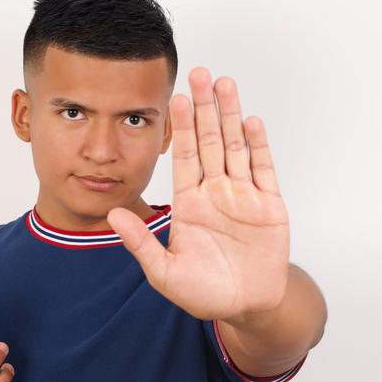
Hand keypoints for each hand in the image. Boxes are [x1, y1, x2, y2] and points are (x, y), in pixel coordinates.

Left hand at [108, 67, 289, 320]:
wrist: (245, 308)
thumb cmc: (203, 293)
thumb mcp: (164, 273)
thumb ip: (141, 244)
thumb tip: (112, 215)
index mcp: (188, 204)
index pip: (182, 157)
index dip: (179, 127)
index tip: (174, 98)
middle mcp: (215, 193)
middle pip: (208, 141)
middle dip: (204, 108)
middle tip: (199, 72)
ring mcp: (243, 197)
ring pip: (236, 147)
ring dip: (231, 116)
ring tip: (225, 83)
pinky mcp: (269, 207)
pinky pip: (264, 170)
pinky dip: (259, 146)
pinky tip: (252, 122)